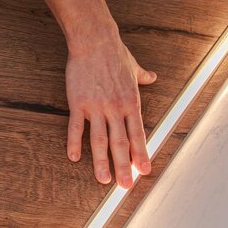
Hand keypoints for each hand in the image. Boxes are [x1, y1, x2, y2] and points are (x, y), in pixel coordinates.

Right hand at [66, 36, 155, 187]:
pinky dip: (75, 143)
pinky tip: (74, 157)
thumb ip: (143, 76)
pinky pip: (76, 128)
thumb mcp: (133, 67)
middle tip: (125, 185)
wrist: (95, 42)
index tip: (144, 170)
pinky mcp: (79, 103)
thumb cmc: (114, 53)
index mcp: (131, 102)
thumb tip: (153, 77)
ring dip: (102, 162)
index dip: (141, 154)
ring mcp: (96, 107)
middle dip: (124, 166)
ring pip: (100, 141)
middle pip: (120, 143)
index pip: (138, 134)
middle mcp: (115, 108)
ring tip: (103, 180)